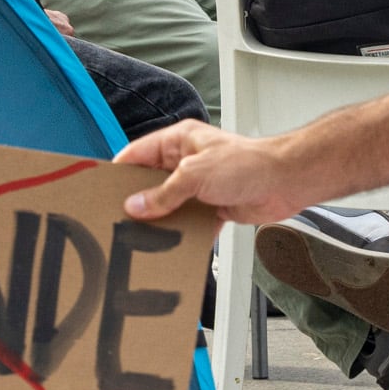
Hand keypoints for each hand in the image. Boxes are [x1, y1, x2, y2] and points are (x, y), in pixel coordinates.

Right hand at [119, 120, 323, 228]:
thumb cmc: (249, 163)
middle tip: (119, 219)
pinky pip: (190, 222)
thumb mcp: (196, 175)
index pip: (138, 154)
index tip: (102, 191)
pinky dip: (184, 234)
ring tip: (143, 238)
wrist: (286, 181)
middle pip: (152, 183)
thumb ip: (164, 192)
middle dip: (139, 202)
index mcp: (179, 141)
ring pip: (170, 206)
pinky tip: (174, 247)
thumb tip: (136, 205)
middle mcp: (187, 161)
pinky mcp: (213, 206)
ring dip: (162, 221)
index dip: (120, 172)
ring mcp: (200, 185)